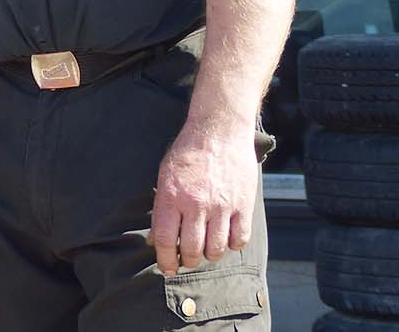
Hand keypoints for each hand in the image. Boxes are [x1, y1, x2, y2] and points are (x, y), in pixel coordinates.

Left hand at [150, 127, 259, 274]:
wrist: (218, 130)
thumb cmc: (188, 152)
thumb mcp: (165, 175)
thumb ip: (162, 207)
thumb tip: (156, 240)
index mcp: (171, 195)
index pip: (165, 239)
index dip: (164, 259)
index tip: (166, 268)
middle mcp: (195, 204)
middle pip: (191, 250)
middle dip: (187, 261)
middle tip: (186, 260)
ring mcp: (221, 206)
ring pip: (216, 250)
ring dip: (209, 255)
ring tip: (206, 250)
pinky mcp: (242, 205)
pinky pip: (239, 240)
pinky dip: (232, 245)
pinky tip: (227, 238)